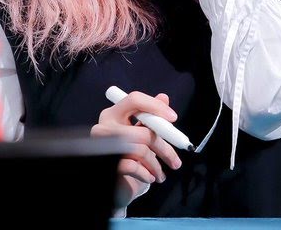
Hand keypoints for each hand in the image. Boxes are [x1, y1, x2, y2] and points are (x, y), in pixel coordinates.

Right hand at [90, 91, 181, 209]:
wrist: (116, 183)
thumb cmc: (130, 155)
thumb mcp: (141, 133)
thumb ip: (151, 115)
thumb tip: (163, 98)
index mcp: (113, 113)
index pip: (135, 99)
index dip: (155, 106)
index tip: (173, 118)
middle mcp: (105, 126)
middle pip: (142, 130)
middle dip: (163, 147)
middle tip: (176, 161)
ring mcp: (104, 146)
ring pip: (140, 150)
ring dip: (156, 164)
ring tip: (160, 174)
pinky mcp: (107, 163)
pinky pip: (133, 166)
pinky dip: (146, 173)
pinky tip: (150, 177)